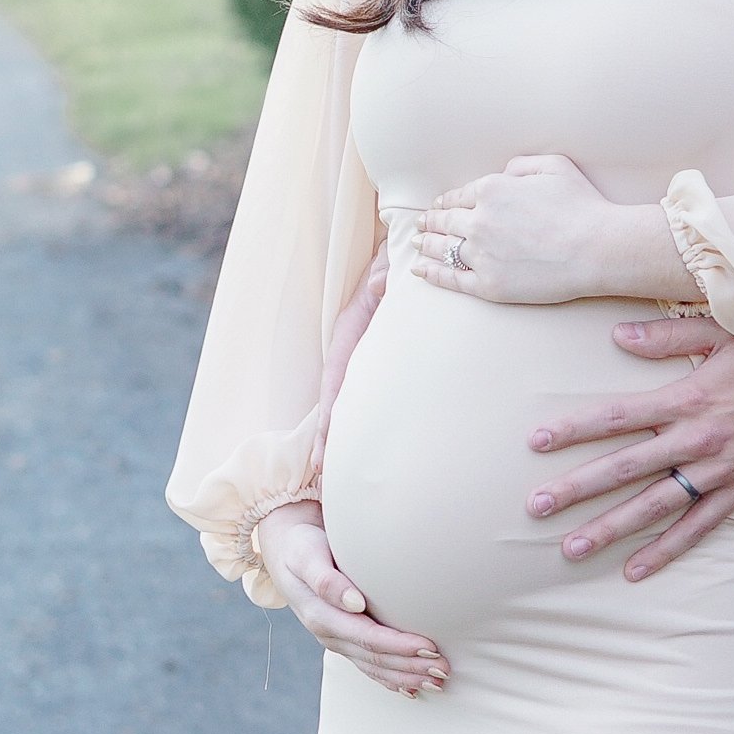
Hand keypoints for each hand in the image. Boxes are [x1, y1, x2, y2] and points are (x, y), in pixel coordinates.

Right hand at [254, 501, 448, 698]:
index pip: (367, 637)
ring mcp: (334, 638)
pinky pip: (366, 664)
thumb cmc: (301, 545)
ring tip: (437, 682)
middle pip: (374, 657)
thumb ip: (327, 580)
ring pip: (373, 666)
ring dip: (405, 676)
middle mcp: (328, 633)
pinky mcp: (341, 638)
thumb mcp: (307, 556)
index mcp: (321, 615)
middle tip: (443, 670)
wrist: (284, 547)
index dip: (399, 645)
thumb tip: (355, 603)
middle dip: (410, 666)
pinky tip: (409, 688)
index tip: (429, 647)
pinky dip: (389, 678)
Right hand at [313, 242, 387, 481]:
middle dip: (332, 440)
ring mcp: (367, 356)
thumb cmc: (398, 258)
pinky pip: (370, 394)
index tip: (323, 452)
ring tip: (339, 479)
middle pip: (339, 400)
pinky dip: (364, 421)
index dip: (328, 417)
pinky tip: (369, 449)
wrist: (409, 251)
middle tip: (327, 482)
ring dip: (346, 436)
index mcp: (351, 331)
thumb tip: (381, 289)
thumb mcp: (389, 265)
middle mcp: (355, 348)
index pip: (335, 380)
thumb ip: (386, 276)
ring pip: (353, 401)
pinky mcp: (383, 359)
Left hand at [413, 156, 690, 306]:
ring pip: (443, 248)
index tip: (439, 206)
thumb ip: (521, 164)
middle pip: (445, 221)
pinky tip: (421, 269)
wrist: (597, 248)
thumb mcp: (554, 166)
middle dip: (430, 222)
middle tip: (420, 225)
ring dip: (426, 245)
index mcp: (492, 190)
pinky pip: (452, 278)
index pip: (458, 196)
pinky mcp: (489, 285)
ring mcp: (482, 255)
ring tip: (417, 245)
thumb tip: (502, 173)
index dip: (445, 201)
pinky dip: (433, 273)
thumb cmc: (582, 206)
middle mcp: (480, 221)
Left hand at [525, 321, 733, 578]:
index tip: (536, 441)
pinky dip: (667, 551)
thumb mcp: (728, 332)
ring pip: (655, 507)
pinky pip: (698, 527)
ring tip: (570, 549)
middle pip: (626, 469)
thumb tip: (617, 336)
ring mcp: (720, 471)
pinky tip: (635, 571)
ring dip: (611, 529)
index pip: (619, 416)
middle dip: (577, 488)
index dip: (575, 428)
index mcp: (690, 398)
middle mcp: (699, 440)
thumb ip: (669, 337)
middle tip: (534, 507)